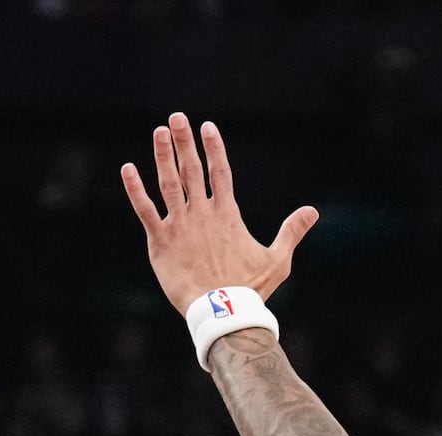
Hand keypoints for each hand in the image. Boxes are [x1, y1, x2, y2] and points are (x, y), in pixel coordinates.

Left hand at [120, 113, 317, 314]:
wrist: (222, 312)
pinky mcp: (160, 242)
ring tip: (160, 132)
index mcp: (227, 214)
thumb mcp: (278, 259)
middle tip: (177, 118)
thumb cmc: (250, 289)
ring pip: (169, 182)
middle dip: (185, 141)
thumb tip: (313, 212)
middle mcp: (202, 214)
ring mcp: (180, 225)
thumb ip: (292, 231)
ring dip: (163, 155)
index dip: (214, 147)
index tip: (207, 126)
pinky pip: (145, 210)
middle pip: (192, 169)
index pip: (220, 172)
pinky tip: (128, 169)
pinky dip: (135, 189)